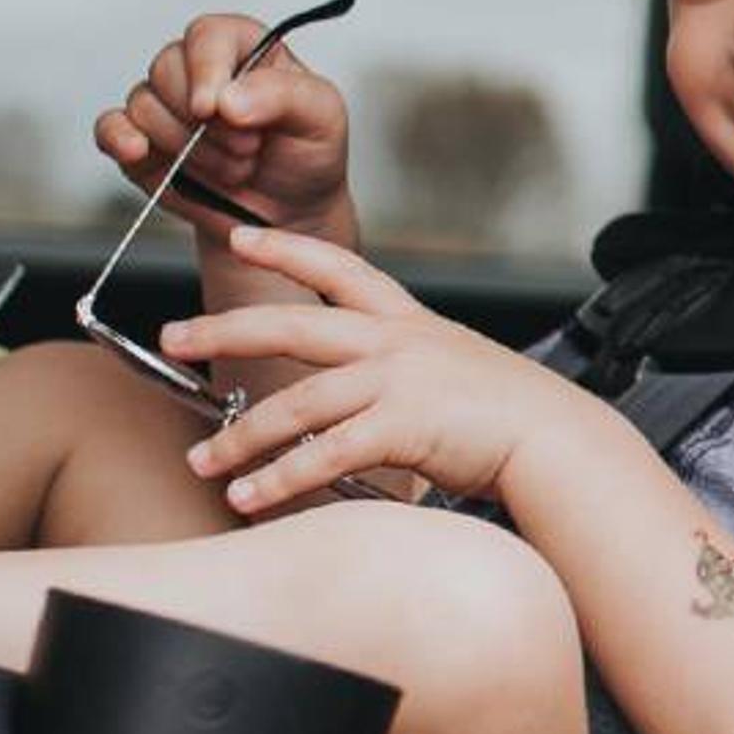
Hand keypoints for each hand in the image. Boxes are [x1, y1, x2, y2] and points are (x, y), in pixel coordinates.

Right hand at [97, 13, 358, 243]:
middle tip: (248, 151)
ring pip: (144, 105)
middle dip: (204, 122)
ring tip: (233, 168)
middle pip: (166, 68)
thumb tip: (228, 97)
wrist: (290, 213)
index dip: (206, 70)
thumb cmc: (306, 155)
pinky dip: (118, 138)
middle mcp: (198, 70)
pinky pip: (110, 127)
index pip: (208, 35)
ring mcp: (166, 105)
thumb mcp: (322, 118)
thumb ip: (285, 96)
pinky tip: (137, 150)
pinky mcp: (143, 141)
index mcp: (243, 48)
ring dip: (187, 146)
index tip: (215, 108)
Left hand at [164, 228, 585, 510]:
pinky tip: (248, 496)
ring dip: (241, 438)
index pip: (337, 268)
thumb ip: (408, 370)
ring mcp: (396, 384)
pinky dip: (279, 480)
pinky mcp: (401, 430)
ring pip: (296, 404)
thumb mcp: (457, 368)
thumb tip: (368, 393)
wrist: (559, 439)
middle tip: (174, 333)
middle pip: (291, 325)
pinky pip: (323, 455)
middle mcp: (395, 343)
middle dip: (224, 328)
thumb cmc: (512, 414)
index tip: (240, 237)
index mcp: (407, 322)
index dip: (284, 250)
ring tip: (202, 460)